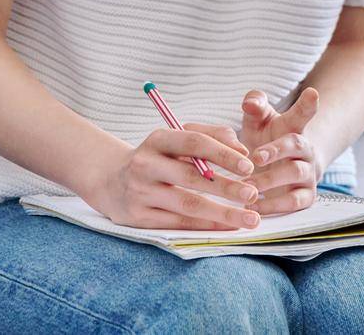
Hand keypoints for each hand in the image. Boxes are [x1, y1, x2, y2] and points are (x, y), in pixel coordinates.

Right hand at [84, 123, 259, 230]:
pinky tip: (227, 227)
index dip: (223, 154)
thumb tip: (242, 151)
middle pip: (192, 177)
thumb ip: (213, 136)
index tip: (249, 165)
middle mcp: (145, 164)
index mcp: (158, 139)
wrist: (110, 181)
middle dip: (226, 187)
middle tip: (254, 194)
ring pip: (187, 205)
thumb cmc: (159, 157)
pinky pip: (178, 223)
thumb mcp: (178, 138)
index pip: (194, 142)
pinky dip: (205, 226)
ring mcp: (140, 192)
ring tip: (249, 218)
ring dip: (222, 213)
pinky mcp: (138, 217)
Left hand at [239, 87, 326, 215]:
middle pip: (297, 144)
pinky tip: (252, 207)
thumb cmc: (265, 140)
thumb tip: (250, 103)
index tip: (311, 93)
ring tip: (246, 185)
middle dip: (276, 150)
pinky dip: (273, 206)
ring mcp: (308, 172)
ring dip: (270, 180)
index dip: (308, 103)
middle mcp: (306, 148)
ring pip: (295, 173)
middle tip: (255, 157)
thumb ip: (255, 107)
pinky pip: (294, 203)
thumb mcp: (258, 121)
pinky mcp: (306, 196)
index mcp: (295, 127)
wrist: (279, 169)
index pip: (303, 112)